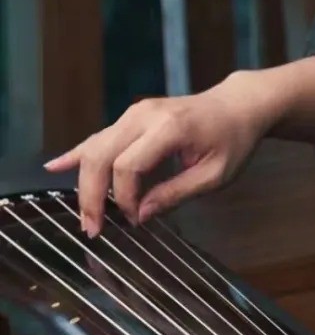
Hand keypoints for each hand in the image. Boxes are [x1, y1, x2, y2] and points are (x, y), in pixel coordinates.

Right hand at [44, 71, 276, 236]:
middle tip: (93, 228)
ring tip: (86, 216)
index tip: (134, 219)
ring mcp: (136, 113)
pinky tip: (56, 166)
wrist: (239, 106)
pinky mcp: (132, 117)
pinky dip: (78, 153)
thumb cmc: (234, 140)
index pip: (128, 166)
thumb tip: (141, 214)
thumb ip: (177, 193)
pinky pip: (100, 137)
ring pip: (95, 147)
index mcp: (170, 128)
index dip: (124, 197)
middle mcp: (146, 115)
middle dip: (92, 195)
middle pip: (101, 156)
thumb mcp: (216, 174)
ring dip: (85, 183)